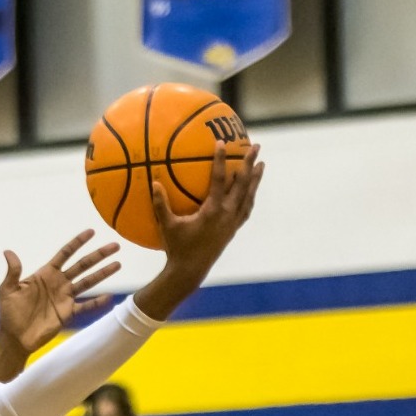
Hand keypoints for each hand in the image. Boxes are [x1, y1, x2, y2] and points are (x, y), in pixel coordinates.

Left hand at [0, 230, 122, 353]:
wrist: (15, 337)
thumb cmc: (9, 313)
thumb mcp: (7, 290)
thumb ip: (13, 272)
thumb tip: (8, 252)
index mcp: (46, 274)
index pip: (65, 254)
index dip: (77, 243)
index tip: (91, 232)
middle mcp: (59, 283)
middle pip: (82, 265)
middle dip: (98, 255)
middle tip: (115, 246)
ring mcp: (65, 298)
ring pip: (88, 282)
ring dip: (103, 273)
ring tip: (118, 264)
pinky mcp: (68, 313)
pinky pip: (86, 306)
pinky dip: (97, 303)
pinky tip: (109, 297)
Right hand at [150, 141, 263, 273]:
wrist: (190, 271)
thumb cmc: (177, 248)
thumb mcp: (167, 225)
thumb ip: (160, 204)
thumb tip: (154, 183)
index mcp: (212, 211)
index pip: (219, 180)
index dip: (220, 160)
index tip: (222, 143)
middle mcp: (227, 215)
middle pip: (242, 184)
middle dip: (249, 164)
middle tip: (255, 146)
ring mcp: (232, 223)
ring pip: (248, 197)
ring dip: (255, 180)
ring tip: (261, 164)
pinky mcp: (233, 230)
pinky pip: (245, 210)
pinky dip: (249, 197)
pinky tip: (251, 190)